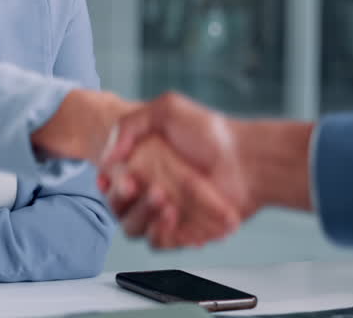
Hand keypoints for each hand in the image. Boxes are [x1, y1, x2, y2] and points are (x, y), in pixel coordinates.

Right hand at [99, 94, 260, 248]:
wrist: (247, 162)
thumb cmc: (212, 135)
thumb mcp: (168, 109)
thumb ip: (129, 123)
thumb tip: (108, 156)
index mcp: (144, 163)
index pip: (110, 180)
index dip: (104, 181)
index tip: (107, 177)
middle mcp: (151, 188)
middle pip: (117, 206)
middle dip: (121, 198)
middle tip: (137, 185)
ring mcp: (166, 213)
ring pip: (134, 228)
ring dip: (143, 216)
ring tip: (165, 202)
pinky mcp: (182, 232)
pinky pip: (159, 243)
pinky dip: (163, 233)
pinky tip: (175, 217)